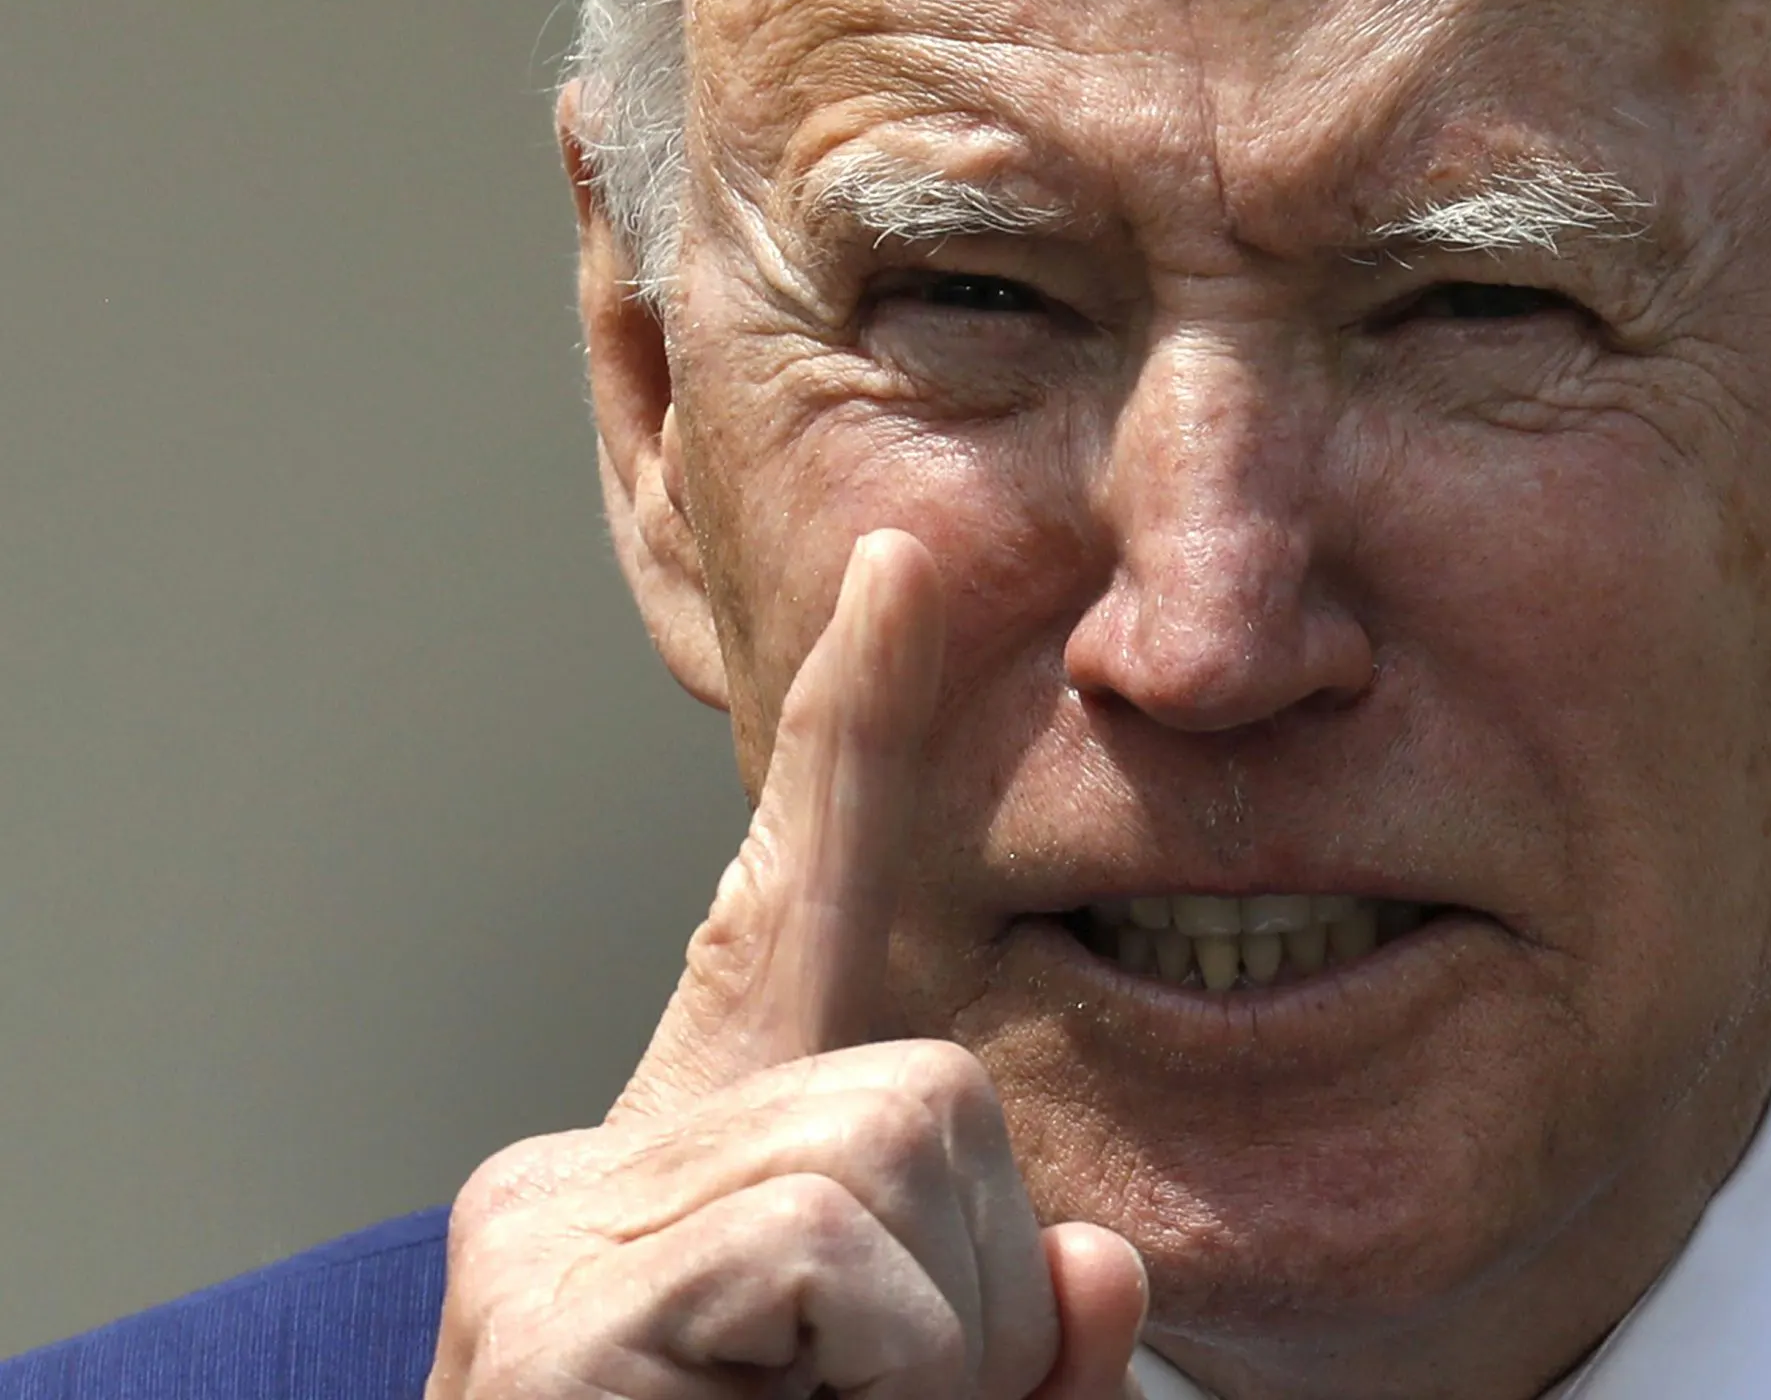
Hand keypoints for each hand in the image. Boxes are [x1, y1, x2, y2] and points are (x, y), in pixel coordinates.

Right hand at [425, 531, 1147, 1399]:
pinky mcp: (559, 1296)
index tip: (913, 569)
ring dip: (929, 1365)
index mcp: (703, 1173)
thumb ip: (1023, 1346)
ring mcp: (562, 1222)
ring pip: (906, 1157)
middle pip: (935, 1086)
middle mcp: (601, 1161)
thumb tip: (1094, 1267)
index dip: (861, 727)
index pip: (798, 907)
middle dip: (968, 1295)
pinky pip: (846, 1252)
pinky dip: (884, 1383)